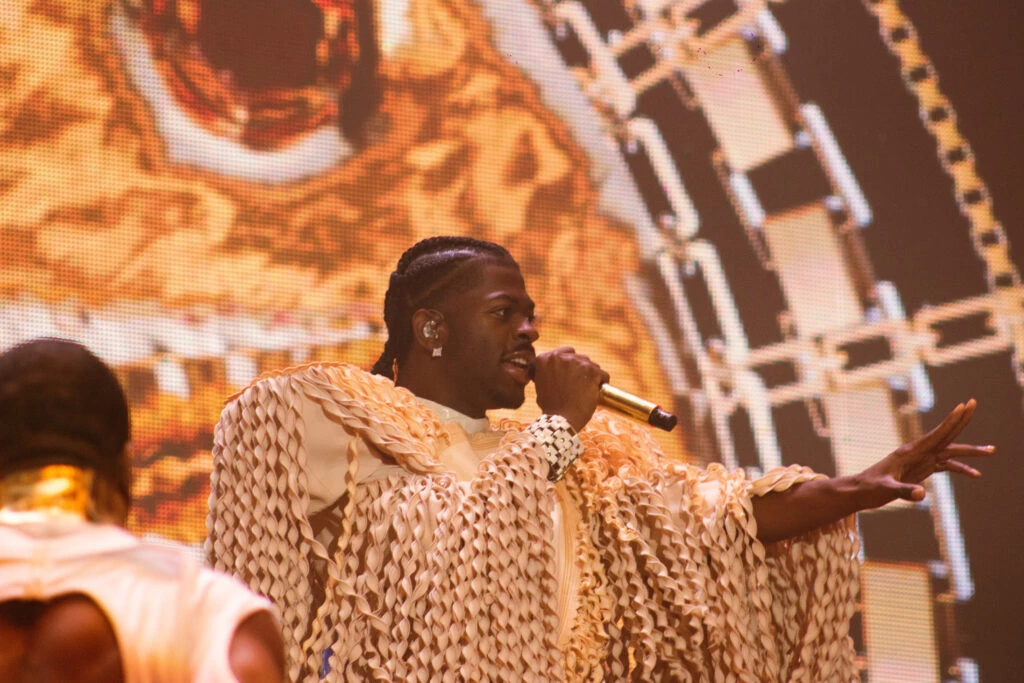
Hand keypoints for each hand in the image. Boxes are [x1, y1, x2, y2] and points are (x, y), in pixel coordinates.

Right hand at [532, 347, 609, 431]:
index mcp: (544, 359)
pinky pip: (603, 375)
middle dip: (580, 369)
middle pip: (578, 357)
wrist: (561, 419)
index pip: (564, 352)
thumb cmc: (551, 406)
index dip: (568, 365)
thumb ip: (549, 371)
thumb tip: (559, 369)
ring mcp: (577, 362)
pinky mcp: (592, 371)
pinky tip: (597, 392)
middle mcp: (560, 357)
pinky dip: (602, 383)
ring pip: (591, 365)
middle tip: (578, 385)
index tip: (569, 376)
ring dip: (591, 376)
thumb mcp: (541, 384)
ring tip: (586, 391)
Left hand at [856, 399, 994, 506]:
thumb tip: (922, 494)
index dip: (950, 421)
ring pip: (949, 452)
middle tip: (974, 403)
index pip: (935, 434)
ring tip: (991, 451)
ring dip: (969, 452)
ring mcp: (920, 461)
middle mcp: (917, 453)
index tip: (963, 406)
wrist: (859, 492)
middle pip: (945, 436)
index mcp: (909, 452)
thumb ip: (904, 491)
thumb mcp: (886, 490)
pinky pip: (944, 467)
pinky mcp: (921, 470)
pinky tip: (974, 474)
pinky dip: (960, 469)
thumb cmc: (869, 488)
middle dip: (961, 421)